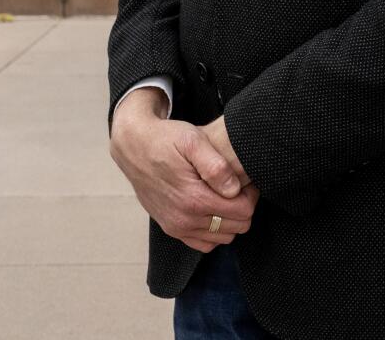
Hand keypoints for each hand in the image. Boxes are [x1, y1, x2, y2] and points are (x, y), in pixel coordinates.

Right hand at [109, 89, 257, 253]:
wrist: (134, 148)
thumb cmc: (165, 140)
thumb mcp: (192, 140)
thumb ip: (216, 166)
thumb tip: (233, 189)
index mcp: (193, 199)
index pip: (243, 212)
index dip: (250, 195)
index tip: (245, 181)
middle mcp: (184, 219)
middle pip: (237, 227)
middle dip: (243, 207)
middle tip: (236, 186)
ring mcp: (177, 227)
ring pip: (223, 237)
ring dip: (229, 219)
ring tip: (223, 195)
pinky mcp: (171, 229)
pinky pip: (204, 244)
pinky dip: (214, 231)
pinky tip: (212, 209)